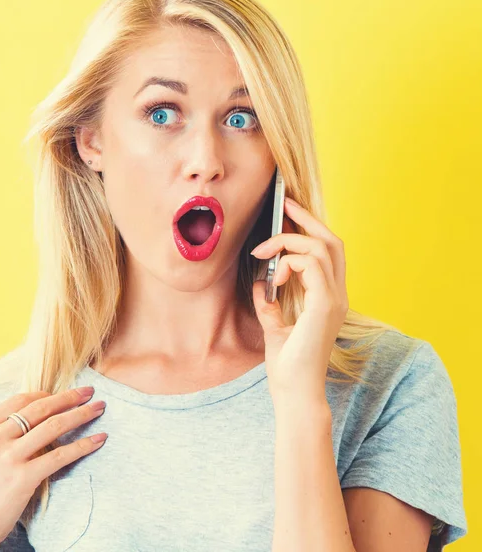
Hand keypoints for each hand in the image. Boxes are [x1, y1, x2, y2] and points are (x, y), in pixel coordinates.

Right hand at [0, 387, 106, 551]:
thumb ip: (0, 431)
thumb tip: (35, 412)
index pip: (19, 400)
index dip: (45, 394)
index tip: (63, 394)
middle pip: (40, 408)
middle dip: (69, 397)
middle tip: (89, 391)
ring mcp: (9, 458)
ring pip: (54, 426)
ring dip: (81, 414)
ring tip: (99, 407)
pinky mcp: (24, 478)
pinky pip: (61, 455)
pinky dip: (84, 445)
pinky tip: (99, 439)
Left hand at [250, 197, 348, 403]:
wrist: (294, 393)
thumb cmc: (287, 364)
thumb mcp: (274, 325)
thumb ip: (269, 302)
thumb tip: (259, 282)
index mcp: (329, 298)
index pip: (328, 252)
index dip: (310, 228)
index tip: (288, 212)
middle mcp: (337, 295)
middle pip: (332, 241)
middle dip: (307, 218)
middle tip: (284, 204)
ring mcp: (335, 299)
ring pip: (322, 247)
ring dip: (290, 241)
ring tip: (264, 252)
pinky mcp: (326, 305)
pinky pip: (312, 265)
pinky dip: (290, 261)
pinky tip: (274, 276)